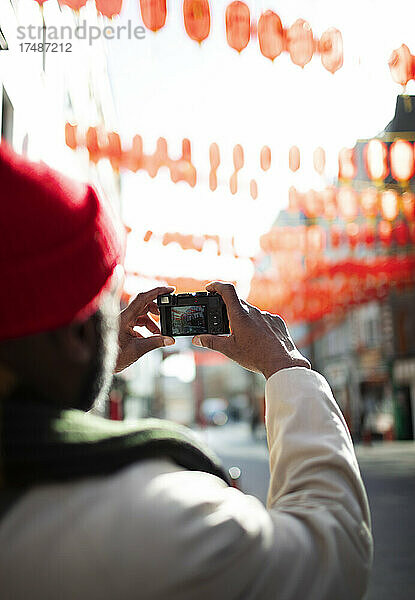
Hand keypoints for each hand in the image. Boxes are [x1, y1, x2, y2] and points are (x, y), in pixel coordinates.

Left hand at [115, 286, 174, 372]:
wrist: (99, 366)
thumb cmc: (114, 357)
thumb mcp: (138, 350)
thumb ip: (155, 343)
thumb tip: (169, 339)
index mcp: (124, 317)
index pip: (143, 298)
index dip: (157, 292)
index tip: (170, 290)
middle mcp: (123, 316)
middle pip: (144, 304)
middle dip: (156, 310)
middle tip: (165, 316)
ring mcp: (123, 322)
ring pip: (141, 315)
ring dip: (152, 322)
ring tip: (159, 334)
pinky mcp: (124, 328)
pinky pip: (138, 322)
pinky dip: (146, 328)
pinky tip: (150, 338)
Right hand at [192, 282, 309, 379]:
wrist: (282, 363)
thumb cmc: (256, 356)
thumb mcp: (229, 350)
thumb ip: (211, 342)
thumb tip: (197, 339)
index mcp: (240, 315)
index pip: (227, 290)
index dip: (216, 286)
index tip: (209, 289)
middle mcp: (254, 311)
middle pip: (237, 303)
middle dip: (228, 310)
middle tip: (223, 322)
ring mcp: (266, 315)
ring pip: (251, 312)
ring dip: (244, 320)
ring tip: (244, 337)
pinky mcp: (276, 321)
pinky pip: (264, 319)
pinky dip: (258, 325)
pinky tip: (259, 339)